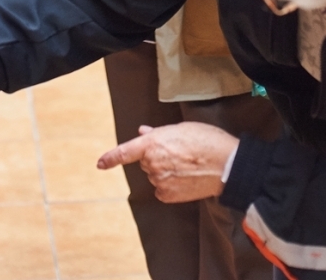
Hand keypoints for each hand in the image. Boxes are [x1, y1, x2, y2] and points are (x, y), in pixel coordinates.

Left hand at [97, 122, 237, 202]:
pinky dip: (171, 185)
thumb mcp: (180, 129)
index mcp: (152, 144)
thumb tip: (143, 134)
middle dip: (157, 157)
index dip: (111, 158)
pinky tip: (186, 178)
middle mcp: (152, 164)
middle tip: (179, 152)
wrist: (224, 164)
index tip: (100, 164)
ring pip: (156, 176)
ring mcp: (159, 181)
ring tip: (187, 164)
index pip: (125, 152)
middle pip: (146, 162)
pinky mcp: (168, 196)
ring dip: (165, 171)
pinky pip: (163, 190)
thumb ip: (158, 134)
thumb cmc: (205, 141)